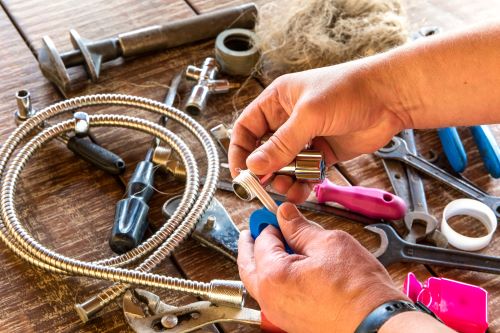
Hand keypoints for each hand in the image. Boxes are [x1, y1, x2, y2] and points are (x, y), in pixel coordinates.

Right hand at [229, 59, 410, 202]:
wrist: (391, 97)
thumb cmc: (350, 90)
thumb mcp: (309, 115)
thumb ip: (281, 143)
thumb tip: (255, 165)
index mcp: (278, 101)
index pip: (247, 127)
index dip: (240, 150)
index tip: (241, 173)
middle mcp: (289, 119)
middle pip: (264, 150)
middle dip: (264, 169)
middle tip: (266, 185)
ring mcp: (307, 137)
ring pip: (285, 164)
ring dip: (284, 179)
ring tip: (289, 188)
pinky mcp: (324, 152)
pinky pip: (305, 171)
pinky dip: (303, 183)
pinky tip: (304, 189)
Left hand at [238, 202, 406, 332]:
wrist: (376, 323)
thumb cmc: (358, 289)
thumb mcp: (328, 244)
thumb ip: (300, 228)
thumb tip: (285, 215)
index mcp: (273, 275)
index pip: (262, 241)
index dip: (270, 224)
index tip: (276, 215)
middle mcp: (270, 298)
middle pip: (249, 264)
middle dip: (252, 243)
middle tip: (259, 228)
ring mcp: (279, 313)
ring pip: (259, 281)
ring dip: (261, 261)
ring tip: (276, 245)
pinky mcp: (290, 321)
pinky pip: (273, 295)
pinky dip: (274, 278)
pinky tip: (290, 267)